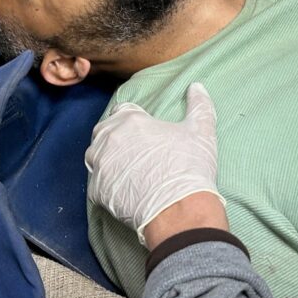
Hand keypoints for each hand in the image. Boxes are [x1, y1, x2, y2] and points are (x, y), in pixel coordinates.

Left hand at [85, 83, 224, 245]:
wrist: (179, 210)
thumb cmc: (189, 168)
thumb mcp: (201, 131)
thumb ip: (199, 105)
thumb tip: (197, 87)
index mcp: (130, 121)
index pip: (122, 110)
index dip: (133, 119)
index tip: (144, 130)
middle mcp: (109, 139)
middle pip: (104, 131)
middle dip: (117, 137)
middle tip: (136, 151)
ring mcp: (100, 165)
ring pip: (95, 155)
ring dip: (107, 158)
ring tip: (128, 169)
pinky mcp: (96, 190)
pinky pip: (95, 182)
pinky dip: (106, 184)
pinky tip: (124, 188)